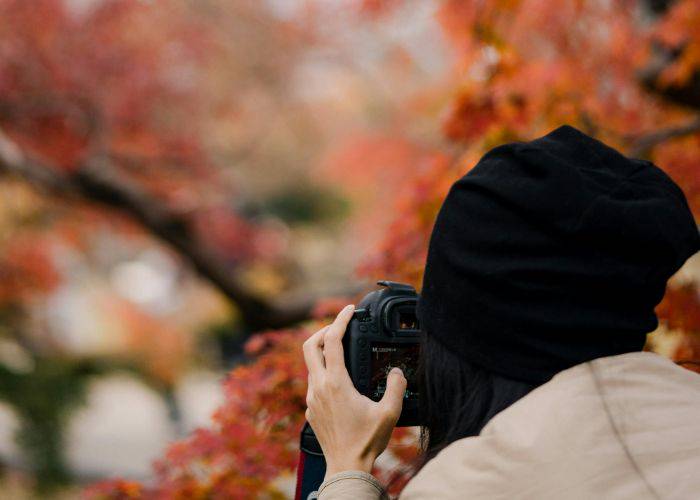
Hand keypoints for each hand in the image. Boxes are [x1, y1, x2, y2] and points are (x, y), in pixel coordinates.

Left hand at [303, 304, 406, 478]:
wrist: (346, 466)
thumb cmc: (366, 441)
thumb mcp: (389, 412)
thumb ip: (395, 386)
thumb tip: (396, 371)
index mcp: (336, 382)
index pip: (332, 340)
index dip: (340, 320)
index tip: (349, 310)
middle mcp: (319, 387)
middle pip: (309, 345)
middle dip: (323, 330)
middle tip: (339, 326)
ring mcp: (311, 398)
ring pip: (311, 365)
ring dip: (323, 353)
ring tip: (342, 352)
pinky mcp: (310, 409)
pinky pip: (313, 383)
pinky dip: (324, 373)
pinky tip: (340, 381)